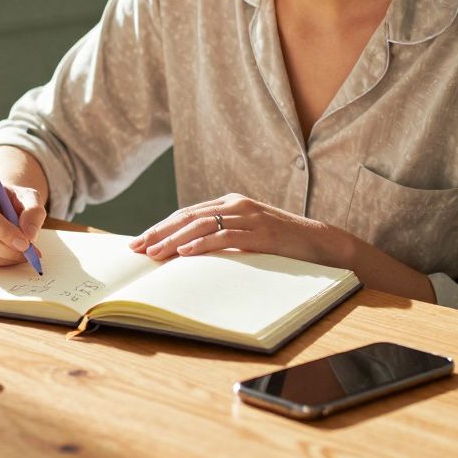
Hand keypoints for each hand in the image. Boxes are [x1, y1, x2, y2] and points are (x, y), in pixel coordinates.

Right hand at [0, 175, 46, 266]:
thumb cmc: (11, 200)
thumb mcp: (28, 197)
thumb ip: (33, 211)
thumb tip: (29, 235)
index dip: (4, 231)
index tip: (25, 242)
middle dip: (6, 249)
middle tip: (28, 253)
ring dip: (4, 258)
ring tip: (22, 254)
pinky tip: (8, 256)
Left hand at [128, 193, 335, 263]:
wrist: (321, 243)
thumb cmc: (282, 243)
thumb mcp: (248, 235)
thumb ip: (223, 236)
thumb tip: (189, 253)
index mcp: (231, 203)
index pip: (187, 214)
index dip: (161, 227)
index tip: (139, 242)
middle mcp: (236, 205)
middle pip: (188, 216)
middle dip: (159, 232)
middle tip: (136, 249)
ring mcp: (249, 217)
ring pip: (202, 225)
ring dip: (174, 240)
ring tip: (154, 254)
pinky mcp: (261, 233)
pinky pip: (226, 237)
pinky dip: (202, 244)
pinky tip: (185, 252)